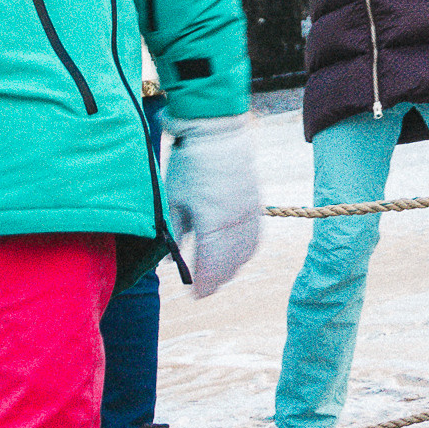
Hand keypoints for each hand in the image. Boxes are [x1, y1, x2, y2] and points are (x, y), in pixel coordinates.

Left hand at [162, 112, 260, 297]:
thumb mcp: (174, 199)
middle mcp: (236, 222)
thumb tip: (172, 257)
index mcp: (213, 222)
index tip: (195, 295)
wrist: (218, 132)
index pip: (211, 265)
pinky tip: (237, 254)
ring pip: (246, 253)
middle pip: (230, 264)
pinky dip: (246, 251)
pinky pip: (255, 237)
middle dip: (217, 279)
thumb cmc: (190, 163)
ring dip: (232, 267)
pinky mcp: (256, 204)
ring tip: (218, 274)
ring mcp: (249, 213)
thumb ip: (175, 231)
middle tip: (203, 287)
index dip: (203, 284)